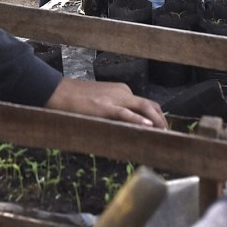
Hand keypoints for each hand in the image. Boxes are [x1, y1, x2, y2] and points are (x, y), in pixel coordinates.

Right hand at [44, 77, 167, 129]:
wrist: (58, 92)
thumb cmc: (77, 99)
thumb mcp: (101, 101)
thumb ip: (115, 111)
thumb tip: (126, 128)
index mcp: (122, 91)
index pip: (146, 104)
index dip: (158, 117)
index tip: (162, 130)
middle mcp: (122, 92)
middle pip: (150, 105)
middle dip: (162, 120)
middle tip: (168, 135)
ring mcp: (115, 98)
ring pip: (143, 107)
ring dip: (157, 121)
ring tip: (164, 134)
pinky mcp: (105, 107)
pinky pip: (126, 114)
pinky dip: (139, 120)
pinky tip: (148, 127)